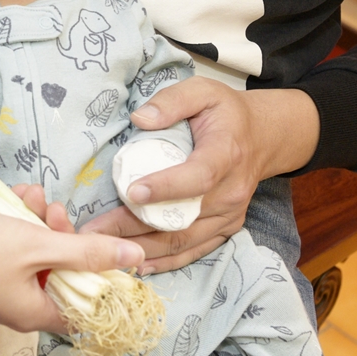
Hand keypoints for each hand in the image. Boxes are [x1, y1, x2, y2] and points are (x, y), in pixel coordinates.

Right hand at [0, 204, 142, 332]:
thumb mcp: (38, 246)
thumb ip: (87, 252)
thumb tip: (137, 260)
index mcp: (37, 313)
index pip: (85, 306)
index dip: (99, 277)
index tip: (100, 245)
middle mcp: (17, 305)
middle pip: (59, 271)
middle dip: (62, 235)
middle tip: (56, 211)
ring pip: (33, 249)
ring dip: (37, 219)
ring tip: (30, 196)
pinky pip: (8, 241)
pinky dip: (13, 217)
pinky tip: (13, 194)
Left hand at [81, 78, 318, 273]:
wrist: (263, 137)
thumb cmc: (226, 113)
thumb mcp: (203, 90)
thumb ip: (172, 100)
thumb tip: (140, 118)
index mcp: (226, 154)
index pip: (197, 176)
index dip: (167, 187)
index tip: (133, 191)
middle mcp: (231, 190)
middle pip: (180, 218)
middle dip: (134, 227)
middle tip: (94, 232)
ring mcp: (230, 214)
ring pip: (183, 240)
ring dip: (143, 249)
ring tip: (104, 250)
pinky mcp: (226, 228)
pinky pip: (195, 250)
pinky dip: (167, 261)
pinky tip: (138, 265)